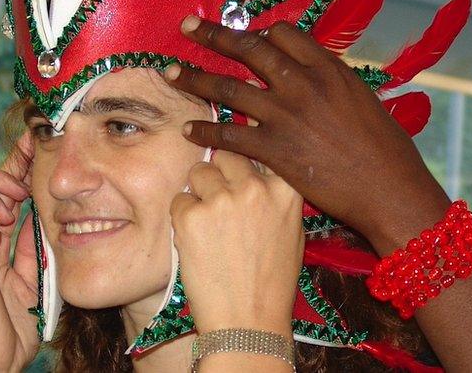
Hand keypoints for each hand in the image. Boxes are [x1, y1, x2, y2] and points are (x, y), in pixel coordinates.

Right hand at [0, 133, 39, 372]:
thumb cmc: (14, 330)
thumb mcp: (36, 278)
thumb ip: (36, 249)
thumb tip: (45, 218)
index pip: (3, 196)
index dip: (20, 171)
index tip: (41, 151)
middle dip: (11, 163)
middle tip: (36, 152)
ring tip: (19, 196)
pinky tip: (8, 214)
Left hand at [163, 18, 450, 251]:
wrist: (388, 189)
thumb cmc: (386, 149)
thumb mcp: (363, 100)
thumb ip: (332, 83)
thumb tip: (315, 74)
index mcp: (328, 68)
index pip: (283, 34)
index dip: (261, 32)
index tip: (245, 34)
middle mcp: (303, 84)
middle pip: (249, 49)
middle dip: (213, 35)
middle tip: (188, 25)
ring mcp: (286, 116)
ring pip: (229, 88)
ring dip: (195, 78)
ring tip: (170, 72)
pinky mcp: (274, 150)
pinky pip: (229, 136)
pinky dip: (205, 131)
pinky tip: (188, 130)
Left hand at [170, 151, 302, 336]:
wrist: (249, 321)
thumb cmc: (273, 281)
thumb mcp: (292, 230)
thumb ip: (275, 196)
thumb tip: (254, 171)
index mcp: (285, 188)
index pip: (260, 149)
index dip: (248, 156)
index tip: (240, 162)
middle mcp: (254, 187)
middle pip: (227, 154)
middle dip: (221, 173)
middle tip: (221, 202)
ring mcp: (222, 199)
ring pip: (199, 172)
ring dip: (199, 192)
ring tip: (208, 223)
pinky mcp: (191, 216)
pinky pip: (179, 200)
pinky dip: (183, 217)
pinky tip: (196, 241)